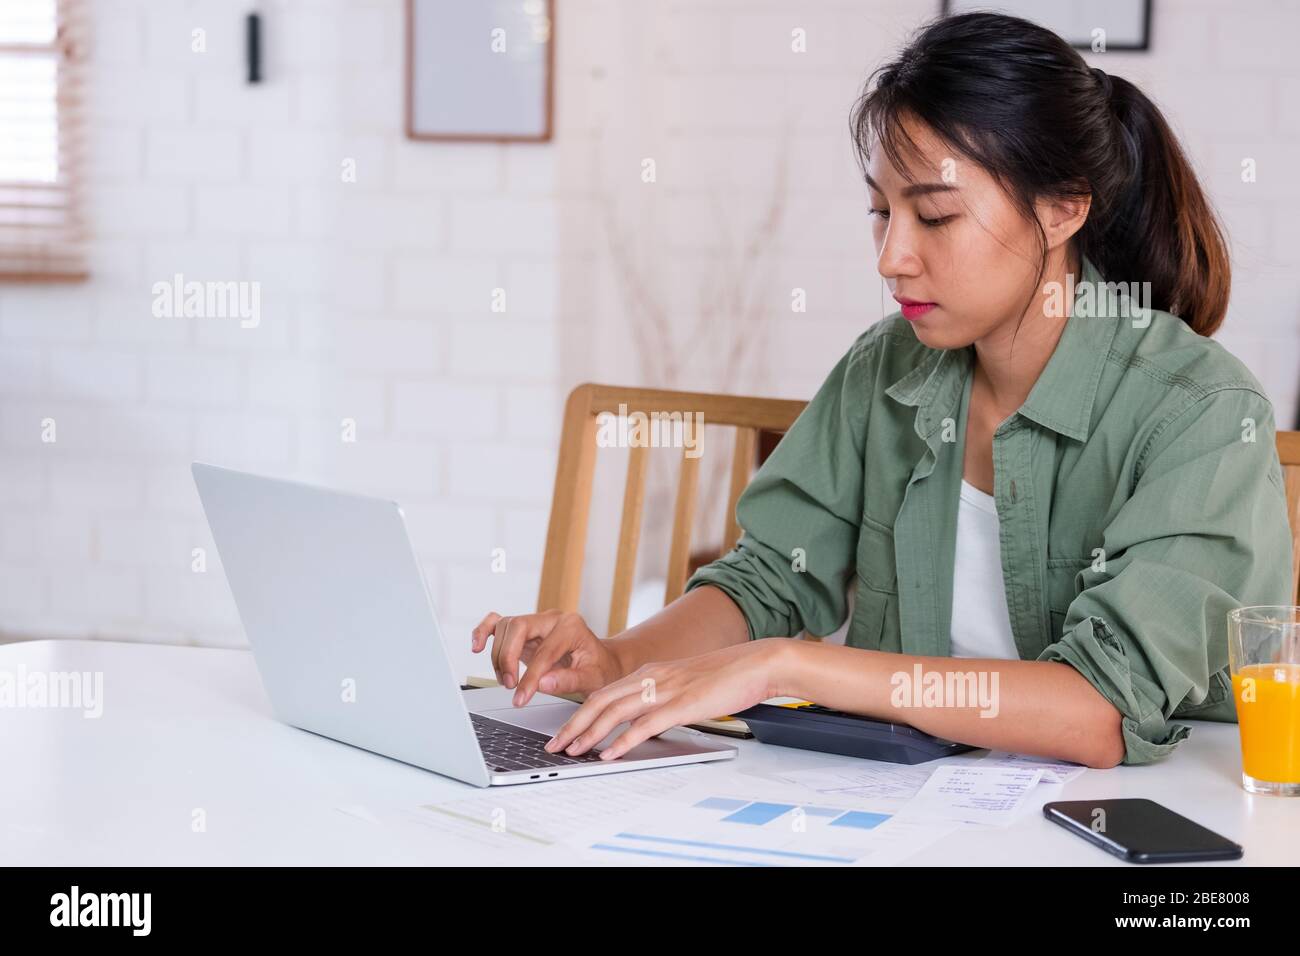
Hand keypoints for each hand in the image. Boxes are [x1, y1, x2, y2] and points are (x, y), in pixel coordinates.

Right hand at [471, 610, 624, 704]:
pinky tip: (476, 646)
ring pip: (506, 627)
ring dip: (500, 655)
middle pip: (518, 627)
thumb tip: (541, 684)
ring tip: (507, 681)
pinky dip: (484, 632)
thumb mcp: (592, 679)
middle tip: (510, 685)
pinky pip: (498, 622)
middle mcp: (552, 618)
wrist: (601, 661)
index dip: (529, 677)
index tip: (521, 698)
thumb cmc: (599, 669)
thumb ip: (568, 681)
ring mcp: (537, 621)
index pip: (544, 651)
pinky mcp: (525, 629)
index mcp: (572, 626)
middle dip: (508, 658)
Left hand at [543, 638, 790, 760]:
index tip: (564, 732)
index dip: (579, 713)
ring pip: (615, 711)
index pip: (603, 692)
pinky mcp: (682, 704)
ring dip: (589, 733)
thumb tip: (644, 721)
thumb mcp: (685, 684)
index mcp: (649, 671)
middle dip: (573, 724)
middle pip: (600, 700)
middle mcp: (651, 677)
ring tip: (572, 751)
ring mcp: (665, 690)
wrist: (756, 663)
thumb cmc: (726, 676)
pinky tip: (609, 753)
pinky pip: (644, 724)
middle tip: (555, 745)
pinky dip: (622, 741)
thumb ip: (662, 697)